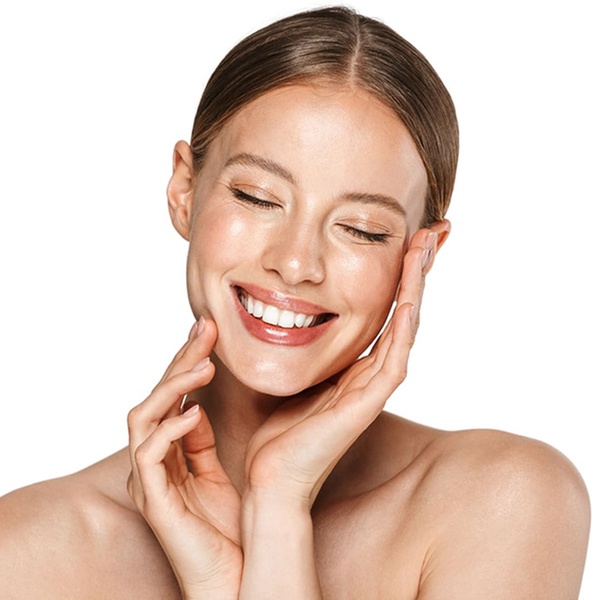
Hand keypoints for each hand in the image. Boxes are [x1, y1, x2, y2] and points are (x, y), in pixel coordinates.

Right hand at [127, 319, 241, 598]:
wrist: (232, 575)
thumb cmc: (224, 526)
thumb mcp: (214, 470)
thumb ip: (200, 441)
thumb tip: (198, 405)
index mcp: (167, 451)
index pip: (172, 394)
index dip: (187, 359)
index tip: (209, 329)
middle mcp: (151, 460)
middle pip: (156, 396)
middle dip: (181, 359)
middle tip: (207, 328)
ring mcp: (148, 480)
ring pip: (144, 417)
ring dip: (174, 387)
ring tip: (205, 365)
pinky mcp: (153, 501)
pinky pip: (149, 456)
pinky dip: (170, 430)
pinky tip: (195, 413)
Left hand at [244, 227, 440, 505]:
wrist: (271, 475)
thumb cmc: (276, 427)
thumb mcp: (288, 369)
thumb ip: (296, 341)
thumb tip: (284, 307)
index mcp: (354, 362)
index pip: (384, 306)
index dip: (398, 271)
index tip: (407, 235)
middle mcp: (371, 369)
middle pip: (403, 308)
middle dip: (418, 268)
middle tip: (433, 229)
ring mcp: (374, 384)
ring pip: (406, 323)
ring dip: (417, 283)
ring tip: (427, 244)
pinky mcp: (370, 400)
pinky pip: (394, 351)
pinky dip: (405, 319)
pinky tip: (412, 290)